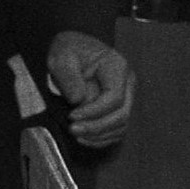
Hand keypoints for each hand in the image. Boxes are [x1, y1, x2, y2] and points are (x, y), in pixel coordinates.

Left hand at [43, 32, 135, 148]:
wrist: (74, 50)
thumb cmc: (69, 51)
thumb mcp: (62, 57)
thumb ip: (69, 76)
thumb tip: (78, 100)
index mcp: (117, 67)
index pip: (114, 98)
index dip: (94, 112)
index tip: (72, 116)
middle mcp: (127, 83)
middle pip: (121, 114)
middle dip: (96, 127)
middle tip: (73, 129)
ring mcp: (127, 96)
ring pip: (121, 125)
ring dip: (99, 135)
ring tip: (76, 134)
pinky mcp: (120, 108)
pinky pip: (117, 129)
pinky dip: (102, 138)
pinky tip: (84, 137)